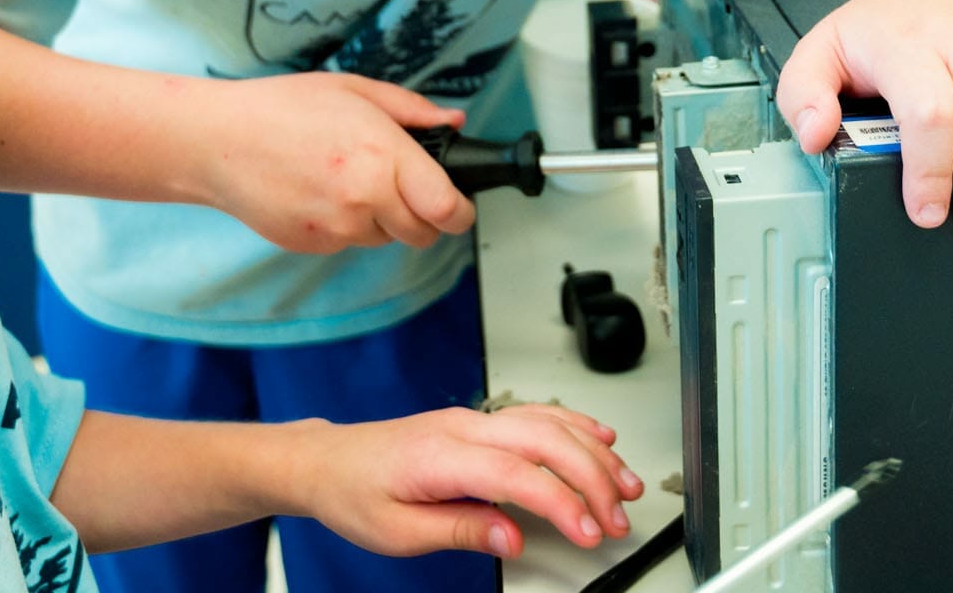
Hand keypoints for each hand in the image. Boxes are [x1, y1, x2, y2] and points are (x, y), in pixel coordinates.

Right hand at [191, 72, 475, 252]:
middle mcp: (365, 200)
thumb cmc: (282, 109)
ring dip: (381, 218)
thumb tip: (453, 122)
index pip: (447, 209)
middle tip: (401, 185)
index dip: (460, 211)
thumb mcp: (354, 90)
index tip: (459, 205)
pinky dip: (346, 224)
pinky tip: (320, 191)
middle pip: (423, 233)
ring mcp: (337, 229)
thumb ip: (411, 110)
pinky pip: (349, 242)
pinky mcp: (314, 246)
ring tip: (346, 177)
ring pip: (385, 239)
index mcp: (383, 157)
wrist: (218, 142)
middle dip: (422, 215)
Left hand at [288, 405, 642, 559]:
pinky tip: (601, 440)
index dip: (562, 503)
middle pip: (546, 440)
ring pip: (548, 422)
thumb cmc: (355, 494)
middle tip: (616, 519)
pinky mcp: (478, 421)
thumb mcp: (398, 532)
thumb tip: (514, 539)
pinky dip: (576, 425)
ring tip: (626, 486)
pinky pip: (537, 414)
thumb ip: (461, 531)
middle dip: (593, 479)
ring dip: (594, 453)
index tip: (589, 532)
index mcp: (441, 455)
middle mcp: (463, 427)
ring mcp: (473, 419)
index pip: (518, 474)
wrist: (327, 462)